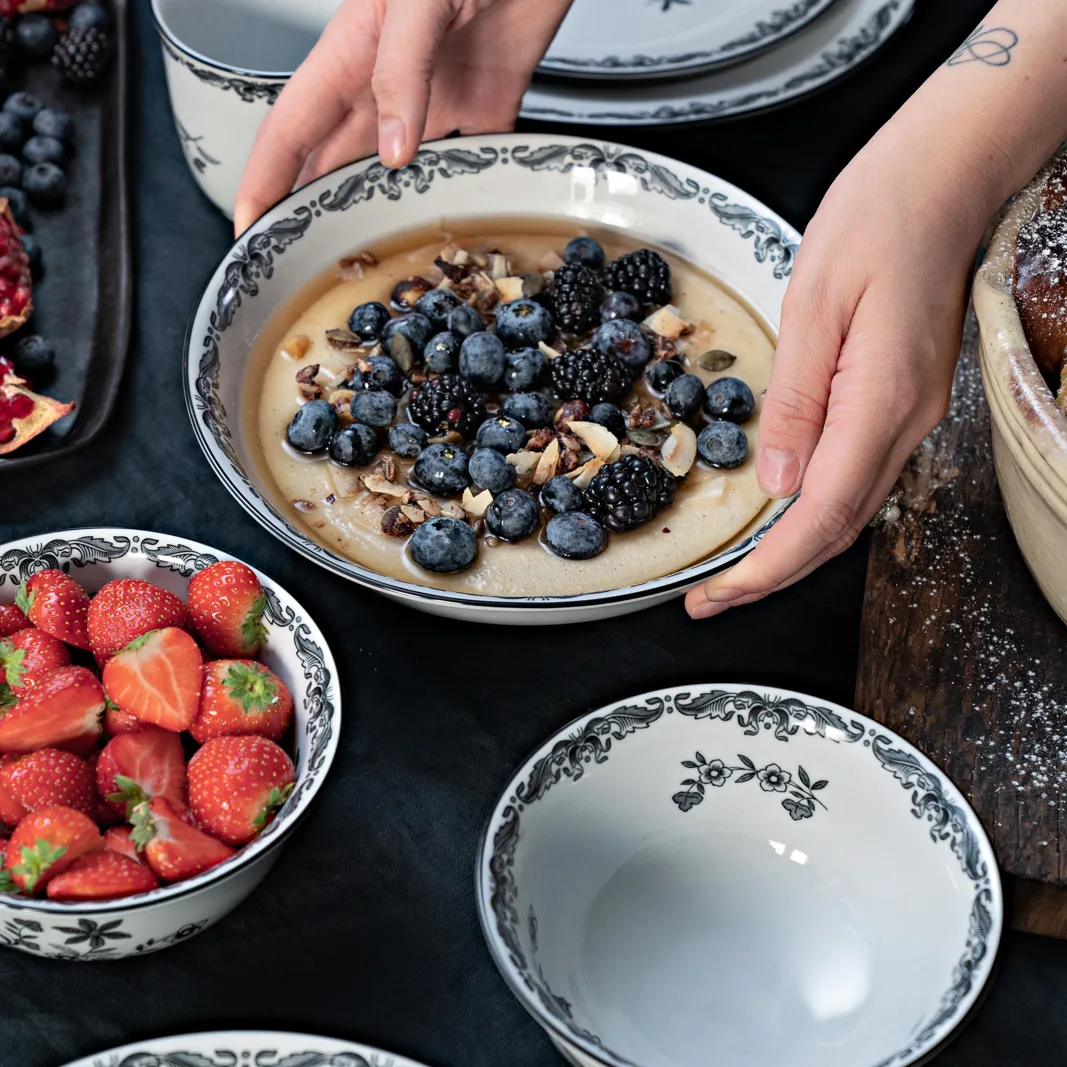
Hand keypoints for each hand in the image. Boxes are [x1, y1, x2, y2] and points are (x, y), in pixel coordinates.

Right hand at [234, 0, 571, 233]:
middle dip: (314, 211)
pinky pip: (471, 162)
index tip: (249, 225)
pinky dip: (465, 195)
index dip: (265, 178)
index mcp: (352, 51)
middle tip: (301, 263)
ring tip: (372, 259)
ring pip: (399, 173)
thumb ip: (401, 71)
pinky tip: (459, 225)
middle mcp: (388, 83)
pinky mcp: (488, 105)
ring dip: (386, 213)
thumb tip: (393, 152)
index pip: (292, 127)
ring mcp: (436, 98)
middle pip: (337, 161)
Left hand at [685, 122, 983, 619]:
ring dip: (792, 550)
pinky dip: (814, 513)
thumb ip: (795, 400)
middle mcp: (906, 421)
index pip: (823, 513)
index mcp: (880, 399)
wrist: (943, 181)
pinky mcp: (903, 403)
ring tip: (733, 571)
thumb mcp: (814, 303)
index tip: (721, 594)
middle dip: (772, 575)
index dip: (769, 567)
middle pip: (838, 528)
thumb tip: (776, 482)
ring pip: (850, 510)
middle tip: (710, 599)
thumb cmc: (878, 220)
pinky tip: (779, 516)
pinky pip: (858, 476)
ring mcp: (911, 416)